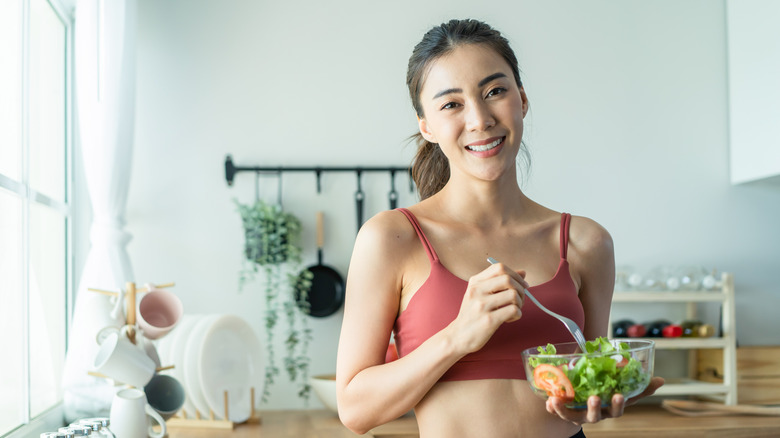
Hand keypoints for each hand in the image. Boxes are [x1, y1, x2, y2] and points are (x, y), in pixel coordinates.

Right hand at [447, 262, 528, 354]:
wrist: (457, 336)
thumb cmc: (472, 315)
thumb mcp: (480, 294)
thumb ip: (499, 282)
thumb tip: (523, 273)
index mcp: (475, 282)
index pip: (499, 267)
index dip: (515, 274)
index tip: (521, 285)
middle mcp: (477, 291)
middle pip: (508, 279)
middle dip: (520, 289)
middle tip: (520, 299)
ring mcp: (482, 305)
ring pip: (513, 295)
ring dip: (520, 303)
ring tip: (513, 310)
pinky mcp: (489, 320)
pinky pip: (513, 310)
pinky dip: (517, 314)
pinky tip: (509, 319)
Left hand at [545, 376, 664, 424]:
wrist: (580, 398)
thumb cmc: (604, 391)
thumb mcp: (620, 386)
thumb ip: (638, 384)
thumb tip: (660, 380)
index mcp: (609, 407)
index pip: (618, 409)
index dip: (619, 404)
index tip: (619, 395)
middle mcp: (595, 414)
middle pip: (596, 416)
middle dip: (595, 408)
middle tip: (594, 398)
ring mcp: (578, 415)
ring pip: (572, 416)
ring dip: (565, 409)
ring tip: (556, 399)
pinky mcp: (564, 412)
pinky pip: (557, 412)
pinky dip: (553, 408)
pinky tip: (549, 400)